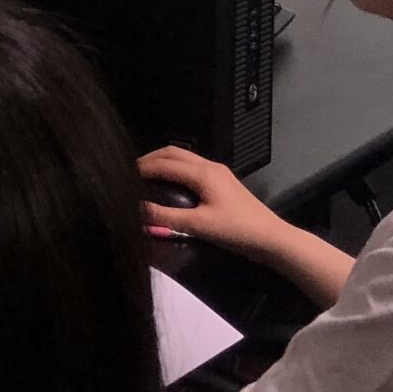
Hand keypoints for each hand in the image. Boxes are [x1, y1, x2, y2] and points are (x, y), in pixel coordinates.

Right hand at [138, 145, 287, 260]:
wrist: (272, 238)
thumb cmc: (236, 231)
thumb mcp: (198, 226)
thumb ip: (165, 217)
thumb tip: (135, 211)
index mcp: (202, 173)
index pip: (163, 163)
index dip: (140, 168)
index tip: (120, 176)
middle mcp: (209, 166)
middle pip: (172, 152)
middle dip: (149, 158)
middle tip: (128, 172)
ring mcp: (218, 172)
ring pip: (183, 157)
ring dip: (162, 161)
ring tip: (144, 175)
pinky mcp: (222, 180)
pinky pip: (191, 165)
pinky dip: (174, 167)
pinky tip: (169, 183)